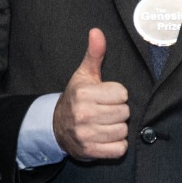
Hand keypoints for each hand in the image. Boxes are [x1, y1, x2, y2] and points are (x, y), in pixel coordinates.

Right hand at [53, 29, 130, 160]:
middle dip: (118, 112)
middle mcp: (83, 114)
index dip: (117, 95)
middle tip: (106, 111)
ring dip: (118, 128)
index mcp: (84, 94)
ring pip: (123, 131)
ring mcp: (86, 134)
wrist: (56, 127)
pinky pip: (119, 149)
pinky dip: (117, 145)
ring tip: (106, 123)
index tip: (106, 96)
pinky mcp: (90, 151)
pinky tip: (107, 137)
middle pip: (124, 112)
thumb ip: (94, 54)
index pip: (122, 94)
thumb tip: (97, 31)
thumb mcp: (84, 75)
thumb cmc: (76, 98)